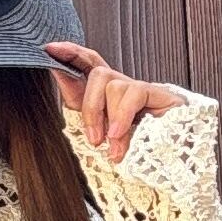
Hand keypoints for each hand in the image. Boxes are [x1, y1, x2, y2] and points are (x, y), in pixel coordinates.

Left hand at [44, 41, 185, 162]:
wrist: (172, 172)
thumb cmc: (134, 157)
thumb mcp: (100, 134)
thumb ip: (80, 107)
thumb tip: (58, 73)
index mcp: (108, 97)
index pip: (90, 64)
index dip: (71, 53)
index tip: (49, 48)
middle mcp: (124, 89)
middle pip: (98, 73)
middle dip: (90, 107)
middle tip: (94, 139)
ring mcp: (142, 91)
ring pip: (113, 84)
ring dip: (109, 119)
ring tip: (114, 148)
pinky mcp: (160, 95)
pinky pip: (133, 93)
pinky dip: (123, 115)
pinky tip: (119, 136)